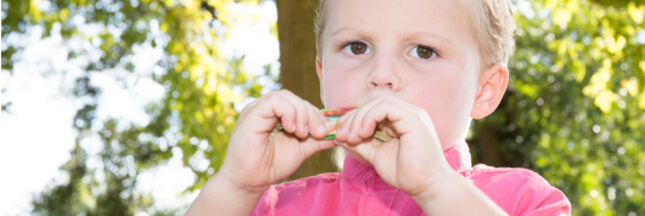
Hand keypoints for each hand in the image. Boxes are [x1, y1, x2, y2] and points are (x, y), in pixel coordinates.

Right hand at [219, 90, 335, 193]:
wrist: (250, 182)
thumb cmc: (272, 165)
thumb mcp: (302, 149)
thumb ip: (319, 139)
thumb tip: (340, 132)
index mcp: (277, 114)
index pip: (301, 103)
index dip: (316, 115)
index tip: (326, 132)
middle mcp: (266, 108)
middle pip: (295, 99)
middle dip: (312, 115)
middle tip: (320, 133)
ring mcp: (257, 108)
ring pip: (286, 97)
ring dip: (301, 114)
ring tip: (304, 134)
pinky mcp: (251, 114)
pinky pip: (274, 102)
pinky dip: (289, 113)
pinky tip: (293, 130)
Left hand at [333, 96, 452, 199]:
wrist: (426, 186)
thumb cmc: (405, 174)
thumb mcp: (376, 155)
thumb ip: (360, 143)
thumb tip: (338, 136)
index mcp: (401, 121)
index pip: (373, 109)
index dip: (354, 118)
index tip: (340, 133)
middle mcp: (408, 114)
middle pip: (373, 103)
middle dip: (353, 118)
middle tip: (340, 135)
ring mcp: (412, 114)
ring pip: (378, 102)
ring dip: (359, 118)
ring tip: (352, 138)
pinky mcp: (413, 118)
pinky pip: (385, 107)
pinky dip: (370, 117)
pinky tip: (363, 134)